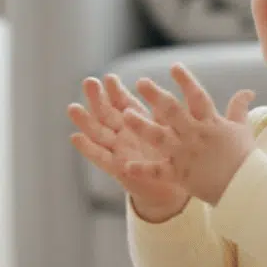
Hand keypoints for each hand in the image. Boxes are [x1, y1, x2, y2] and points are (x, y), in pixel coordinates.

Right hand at [68, 74, 189, 221]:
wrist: (171, 188)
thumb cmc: (173, 155)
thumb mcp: (174, 130)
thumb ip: (172, 111)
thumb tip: (193, 91)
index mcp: (137, 121)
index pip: (124, 102)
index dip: (116, 91)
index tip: (109, 78)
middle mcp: (124, 133)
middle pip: (108, 113)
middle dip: (98, 99)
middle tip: (89, 83)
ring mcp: (118, 150)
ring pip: (99, 132)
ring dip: (85, 121)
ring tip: (73, 108)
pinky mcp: (116, 168)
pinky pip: (101, 158)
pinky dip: (88, 148)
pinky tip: (75, 137)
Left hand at [122, 64, 255, 205]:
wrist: (245, 187)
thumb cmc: (244, 158)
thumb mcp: (242, 129)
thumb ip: (239, 108)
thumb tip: (248, 91)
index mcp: (210, 123)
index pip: (197, 97)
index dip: (186, 81)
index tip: (174, 66)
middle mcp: (195, 135)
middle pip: (173, 112)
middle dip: (157, 96)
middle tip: (141, 82)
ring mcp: (186, 155)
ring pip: (160, 138)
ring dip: (142, 126)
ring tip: (126, 115)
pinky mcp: (180, 175)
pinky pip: (159, 172)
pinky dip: (143, 170)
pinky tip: (126, 166)